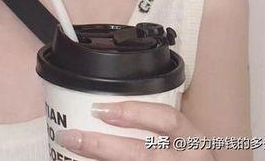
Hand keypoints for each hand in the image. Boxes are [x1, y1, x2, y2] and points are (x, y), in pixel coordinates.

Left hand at [54, 100, 214, 158]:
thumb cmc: (187, 157)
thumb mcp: (183, 140)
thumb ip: (157, 128)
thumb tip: (107, 108)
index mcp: (192, 141)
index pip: (168, 120)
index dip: (134, 112)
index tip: (101, 108)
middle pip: (141, 154)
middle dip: (103, 146)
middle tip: (72, 135)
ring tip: (71, 150)